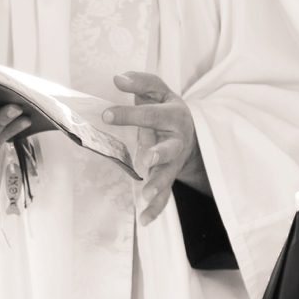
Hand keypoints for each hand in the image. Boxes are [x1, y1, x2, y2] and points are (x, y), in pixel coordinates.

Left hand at [104, 71, 206, 224]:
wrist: (191, 131)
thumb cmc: (167, 109)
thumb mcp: (158, 91)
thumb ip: (140, 83)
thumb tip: (118, 78)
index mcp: (173, 116)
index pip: (151, 114)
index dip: (129, 114)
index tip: (106, 115)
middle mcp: (176, 140)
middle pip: (169, 148)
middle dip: (159, 153)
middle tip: (146, 157)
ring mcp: (174, 162)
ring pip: (168, 175)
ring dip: (158, 186)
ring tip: (146, 196)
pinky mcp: (169, 177)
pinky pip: (166, 196)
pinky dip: (157, 209)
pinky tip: (145, 220)